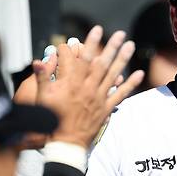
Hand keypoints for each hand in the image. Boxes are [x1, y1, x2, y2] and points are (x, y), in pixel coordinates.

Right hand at [33, 25, 143, 147]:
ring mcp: (99, 98)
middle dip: (110, 46)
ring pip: (113, 75)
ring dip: (122, 59)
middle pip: (100, 63)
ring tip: (130, 44)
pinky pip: (120, 95)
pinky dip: (130, 84)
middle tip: (118, 32)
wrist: (66, 143)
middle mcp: (87, 88)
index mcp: (72, 84)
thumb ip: (41, 78)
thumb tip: (37, 61)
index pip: (79, 59)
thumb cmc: (52, 120)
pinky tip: (139, 73)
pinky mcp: (106, 108)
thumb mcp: (42, 98)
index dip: (84, 45)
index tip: (89, 33)